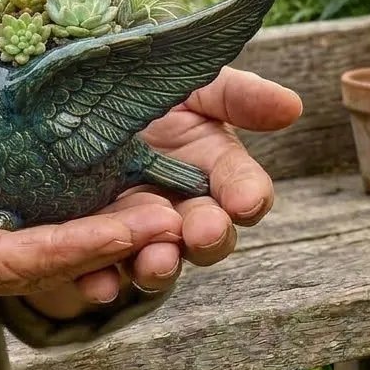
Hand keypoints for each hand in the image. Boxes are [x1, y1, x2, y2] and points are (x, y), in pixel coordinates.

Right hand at [0, 121, 184, 312]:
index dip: (75, 248)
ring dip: (112, 242)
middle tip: (177, 220)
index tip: (129, 229)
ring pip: (55, 259)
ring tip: (171, 213)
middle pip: (50, 266)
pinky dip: (87, 231)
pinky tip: (126, 205)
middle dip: (113, 247)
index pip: (16, 260)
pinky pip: (44, 244)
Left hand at [42, 67, 301, 309]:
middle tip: (203, 233)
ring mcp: (140, 229)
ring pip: (158, 259)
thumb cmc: (146, 87)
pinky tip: (97, 284)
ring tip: (155, 263)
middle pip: (208, 234)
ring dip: (160, 266)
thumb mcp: (191, 85)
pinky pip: (100, 269)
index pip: (244, 188)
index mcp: (215, 168)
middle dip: (209, 236)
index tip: (246, 200)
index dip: (248, 195)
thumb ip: (236, 95)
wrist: (78, 97)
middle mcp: (184, 207)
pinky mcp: (95, 241)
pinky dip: (101, 281)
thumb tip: (291, 106)